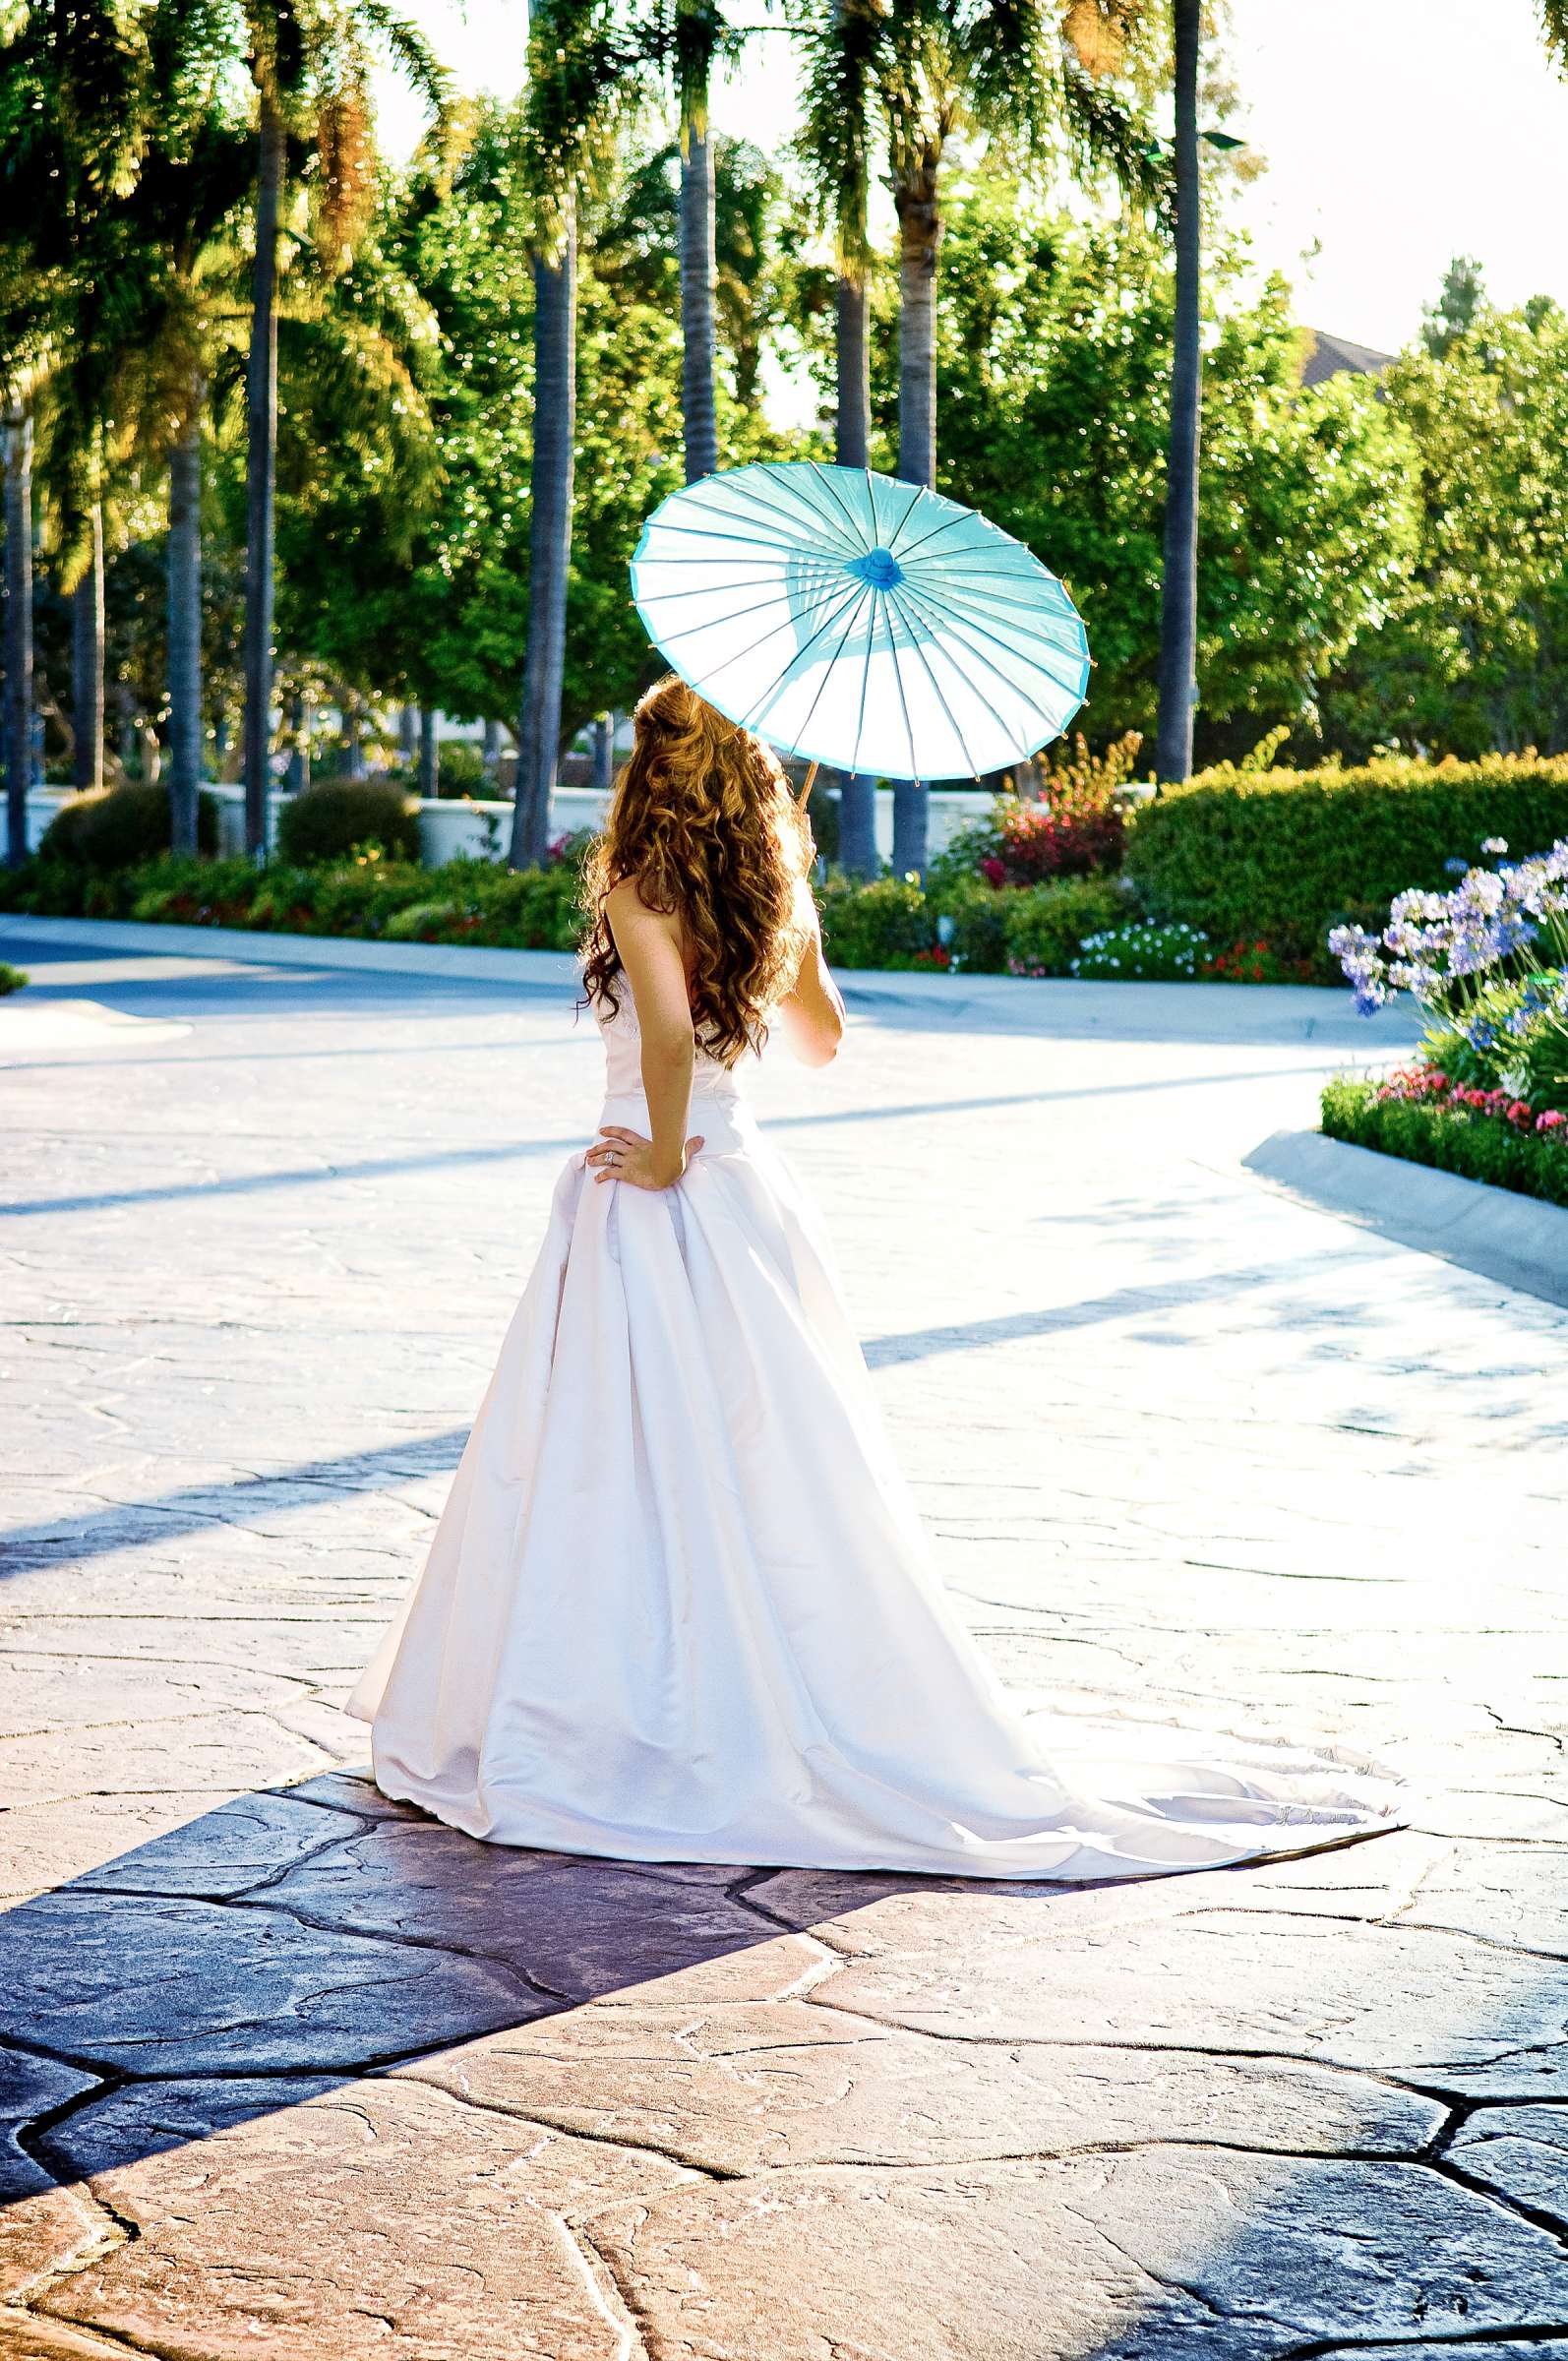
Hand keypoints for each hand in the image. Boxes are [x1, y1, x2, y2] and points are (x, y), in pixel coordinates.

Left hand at [585, 1125, 703, 1189]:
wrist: (667, 1170)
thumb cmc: (674, 1161)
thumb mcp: (682, 1152)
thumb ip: (689, 1145)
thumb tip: (702, 1139)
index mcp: (642, 1145)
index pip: (624, 1134)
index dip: (612, 1131)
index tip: (602, 1131)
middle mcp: (632, 1152)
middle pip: (611, 1146)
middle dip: (599, 1147)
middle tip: (589, 1151)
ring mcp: (628, 1162)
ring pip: (607, 1157)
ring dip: (597, 1158)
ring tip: (588, 1161)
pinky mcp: (627, 1174)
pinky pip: (611, 1173)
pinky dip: (602, 1176)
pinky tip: (597, 1180)